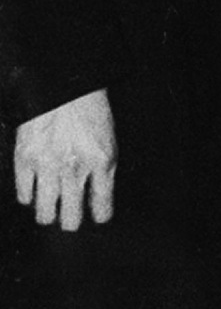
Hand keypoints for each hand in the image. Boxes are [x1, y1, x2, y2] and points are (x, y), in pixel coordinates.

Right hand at [13, 89, 115, 230]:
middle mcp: (75, 169)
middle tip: (70, 218)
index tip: (97, 217)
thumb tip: (97, 197)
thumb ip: (103, 169)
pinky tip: (34, 191)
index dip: (99, 216)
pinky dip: (29, 196)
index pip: (102, 206)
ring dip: (48, 214)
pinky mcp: (24, 160)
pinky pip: (24, 195)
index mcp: (102, 162)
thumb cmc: (90, 110)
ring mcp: (47, 167)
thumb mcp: (108, 139)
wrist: (64, 86)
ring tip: (50, 211)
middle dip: (71, 222)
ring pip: (44, 213)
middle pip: (70, 218)